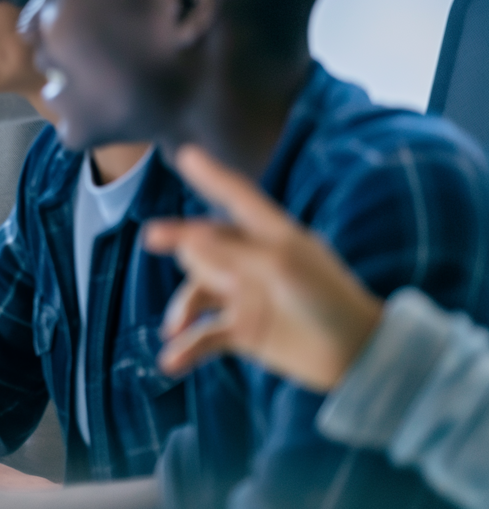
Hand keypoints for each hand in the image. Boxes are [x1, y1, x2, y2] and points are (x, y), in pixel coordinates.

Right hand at [143, 145, 385, 390]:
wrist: (357, 357)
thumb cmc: (328, 301)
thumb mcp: (280, 267)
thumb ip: (232, 251)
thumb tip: (188, 237)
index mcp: (272, 236)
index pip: (237, 197)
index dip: (212, 176)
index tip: (185, 154)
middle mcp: (253, 262)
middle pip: (204, 245)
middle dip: (182, 246)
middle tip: (157, 241)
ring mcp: (246, 297)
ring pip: (197, 293)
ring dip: (182, 310)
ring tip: (176, 328)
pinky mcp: (243, 332)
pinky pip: (204, 336)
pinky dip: (187, 349)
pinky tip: (173, 361)